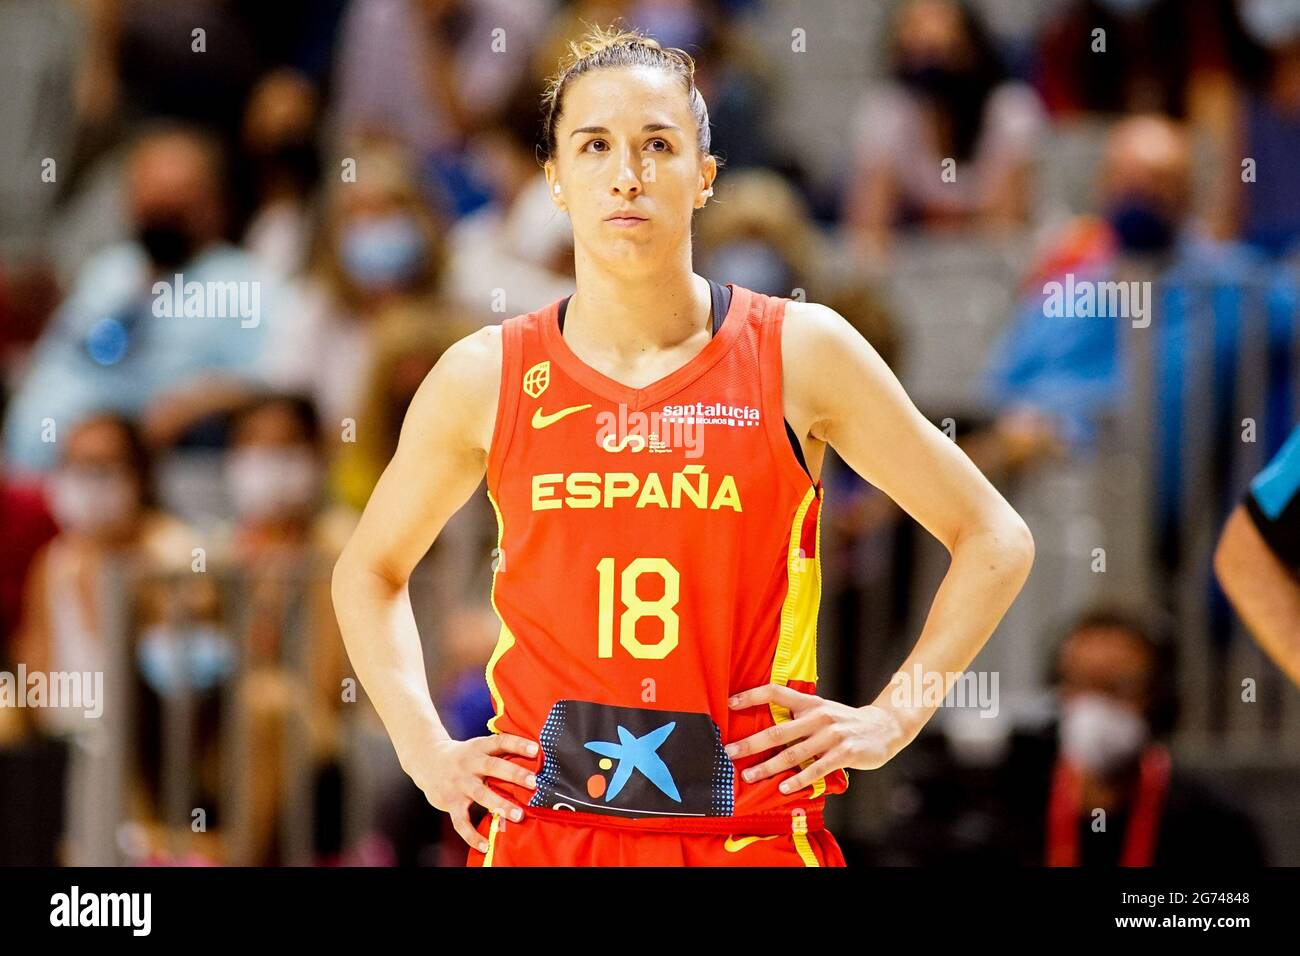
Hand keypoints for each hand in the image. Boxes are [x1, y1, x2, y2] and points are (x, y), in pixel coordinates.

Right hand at [405, 734, 538, 851]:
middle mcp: (469, 764)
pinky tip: (485, 846)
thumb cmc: (463, 756)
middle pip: (493, 767)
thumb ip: (499, 752)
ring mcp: (459, 784)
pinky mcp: (450, 802)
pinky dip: (472, 835)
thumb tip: (535, 757)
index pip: (500, 742)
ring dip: (499, 804)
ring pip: (480, 794)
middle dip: (513, 774)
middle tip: (533, 782)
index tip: (535, 749)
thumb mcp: (478, 747)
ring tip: (518, 815)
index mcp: (479, 747)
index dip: (517, 744)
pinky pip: (461, 821)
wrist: (427, 760)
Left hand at [725, 684, 906, 790]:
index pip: (775, 692)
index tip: (729, 703)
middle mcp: (818, 716)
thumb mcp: (821, 710)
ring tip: (749, 776)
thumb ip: (797, 716)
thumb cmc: (843, 722)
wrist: (884, 727)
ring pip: (793, 754)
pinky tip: (782, 788)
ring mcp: (831, 735)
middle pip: (778, 730)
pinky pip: (816, 769)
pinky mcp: (844, 753)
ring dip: (768, 767)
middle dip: (751, 743)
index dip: (752, 696)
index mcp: (809, 703)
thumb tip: (763, 726)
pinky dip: (798, 779)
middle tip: (729, 752)